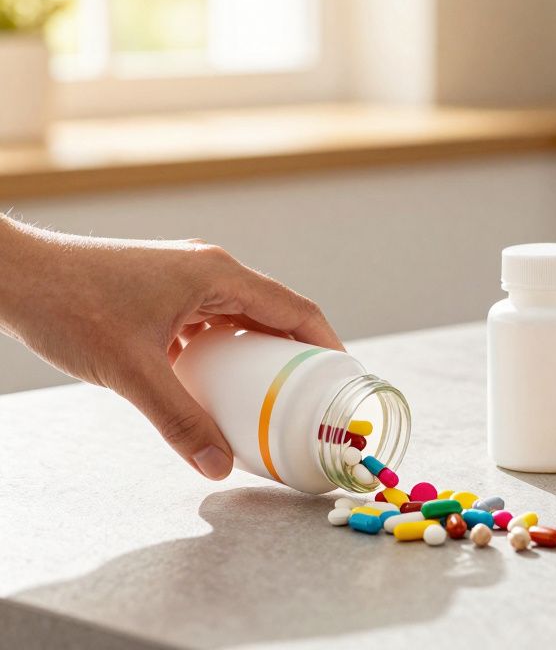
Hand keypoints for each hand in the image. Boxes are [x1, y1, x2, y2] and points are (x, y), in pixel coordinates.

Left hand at [0, 217, 342, 479]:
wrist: (15, 275)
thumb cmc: (70, 306)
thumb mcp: (133, 373)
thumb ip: (179, 421)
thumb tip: (218, 465)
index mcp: (218, 275)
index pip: (296, 309)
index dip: (327, 345)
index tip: (345, 379)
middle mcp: (209, 269)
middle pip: (274, 312)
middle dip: (297, 355)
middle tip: (312, 396)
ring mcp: (184, 276)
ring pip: (241, 316)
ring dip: (259, 352)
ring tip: (271, 394)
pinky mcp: (161, 288)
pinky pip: (212, 318)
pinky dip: (225, 348)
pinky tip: (215, 381)